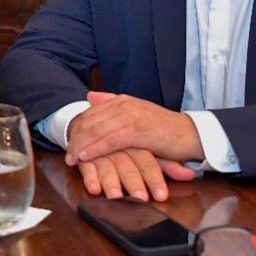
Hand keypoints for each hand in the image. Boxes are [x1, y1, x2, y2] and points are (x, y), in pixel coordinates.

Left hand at [66, 91, 203, 164]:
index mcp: (121, 100)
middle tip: (65, 155)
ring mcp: (131, 116)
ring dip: (81, 146)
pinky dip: (96, 149)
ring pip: (97, 130)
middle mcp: (124, 105)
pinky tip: (86, 157)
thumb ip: (112, 103)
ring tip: (71, 159)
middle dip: (75, 139)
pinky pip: (110, 140)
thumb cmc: (162, 129)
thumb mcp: (136, 113)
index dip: (76, 128)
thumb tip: (90, 96)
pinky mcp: (138, 130)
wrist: (190, 134)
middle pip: (90, 121)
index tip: (66, 143)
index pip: (90, 113)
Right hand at [76, 148, 195, 200]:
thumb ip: (167, 163)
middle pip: (127, 163)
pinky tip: (94, 189)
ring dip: (110, 182)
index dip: (154, 178)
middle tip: (140, 199)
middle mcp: (118, 144)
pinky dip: (89, 176)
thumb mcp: (149, 151)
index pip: (148, 160)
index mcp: (136, 140)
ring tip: (116, 197)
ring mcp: (100, 147)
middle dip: (133, 182)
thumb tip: (189, 174)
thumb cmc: (128, 141)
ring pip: (106, 164)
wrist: (99, 122)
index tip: (161, 195)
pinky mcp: (85, 153)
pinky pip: (86, 165)